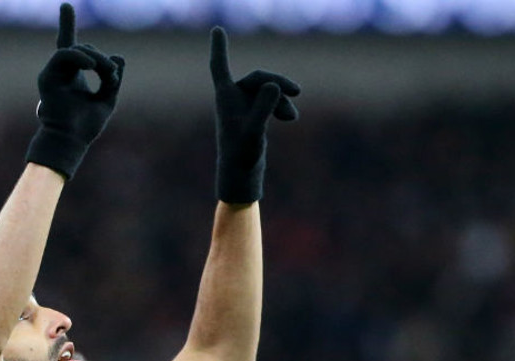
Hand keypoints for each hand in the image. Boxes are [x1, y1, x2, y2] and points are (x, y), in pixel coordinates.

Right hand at [25, 2, 124, 180]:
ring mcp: (53, 74)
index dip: (67, 24)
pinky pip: (63, 55)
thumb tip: (119, 57)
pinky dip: (79, 56)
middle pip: (83, 49)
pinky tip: (92, 66)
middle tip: (113, 74)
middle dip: (103, 59)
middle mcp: (61, 73)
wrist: (71, 141)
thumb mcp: (107, 99)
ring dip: (95, 58)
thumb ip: (113, 79)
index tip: (65, 5)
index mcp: (74, 77)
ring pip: (75, 49)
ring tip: (106, 72)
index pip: (71, 46)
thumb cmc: (86, 126)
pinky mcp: (47, 78)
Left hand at [210, 26, 299, 203]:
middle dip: (278, 83)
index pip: (220, 66)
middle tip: (297, 91)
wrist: (241, 177)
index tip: (217, 29)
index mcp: (225, 98)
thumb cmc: (241, 156)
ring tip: (292, 117)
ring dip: (282, 99)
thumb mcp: (254, 132)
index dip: (219, 47)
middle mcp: (232, 99)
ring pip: (267, 90)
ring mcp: (243, 107)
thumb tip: (273, 85)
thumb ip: (263, 107)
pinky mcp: (253, 116)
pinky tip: (290, 118)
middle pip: (258, 78)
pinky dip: (281, 107)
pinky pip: (271, 101)